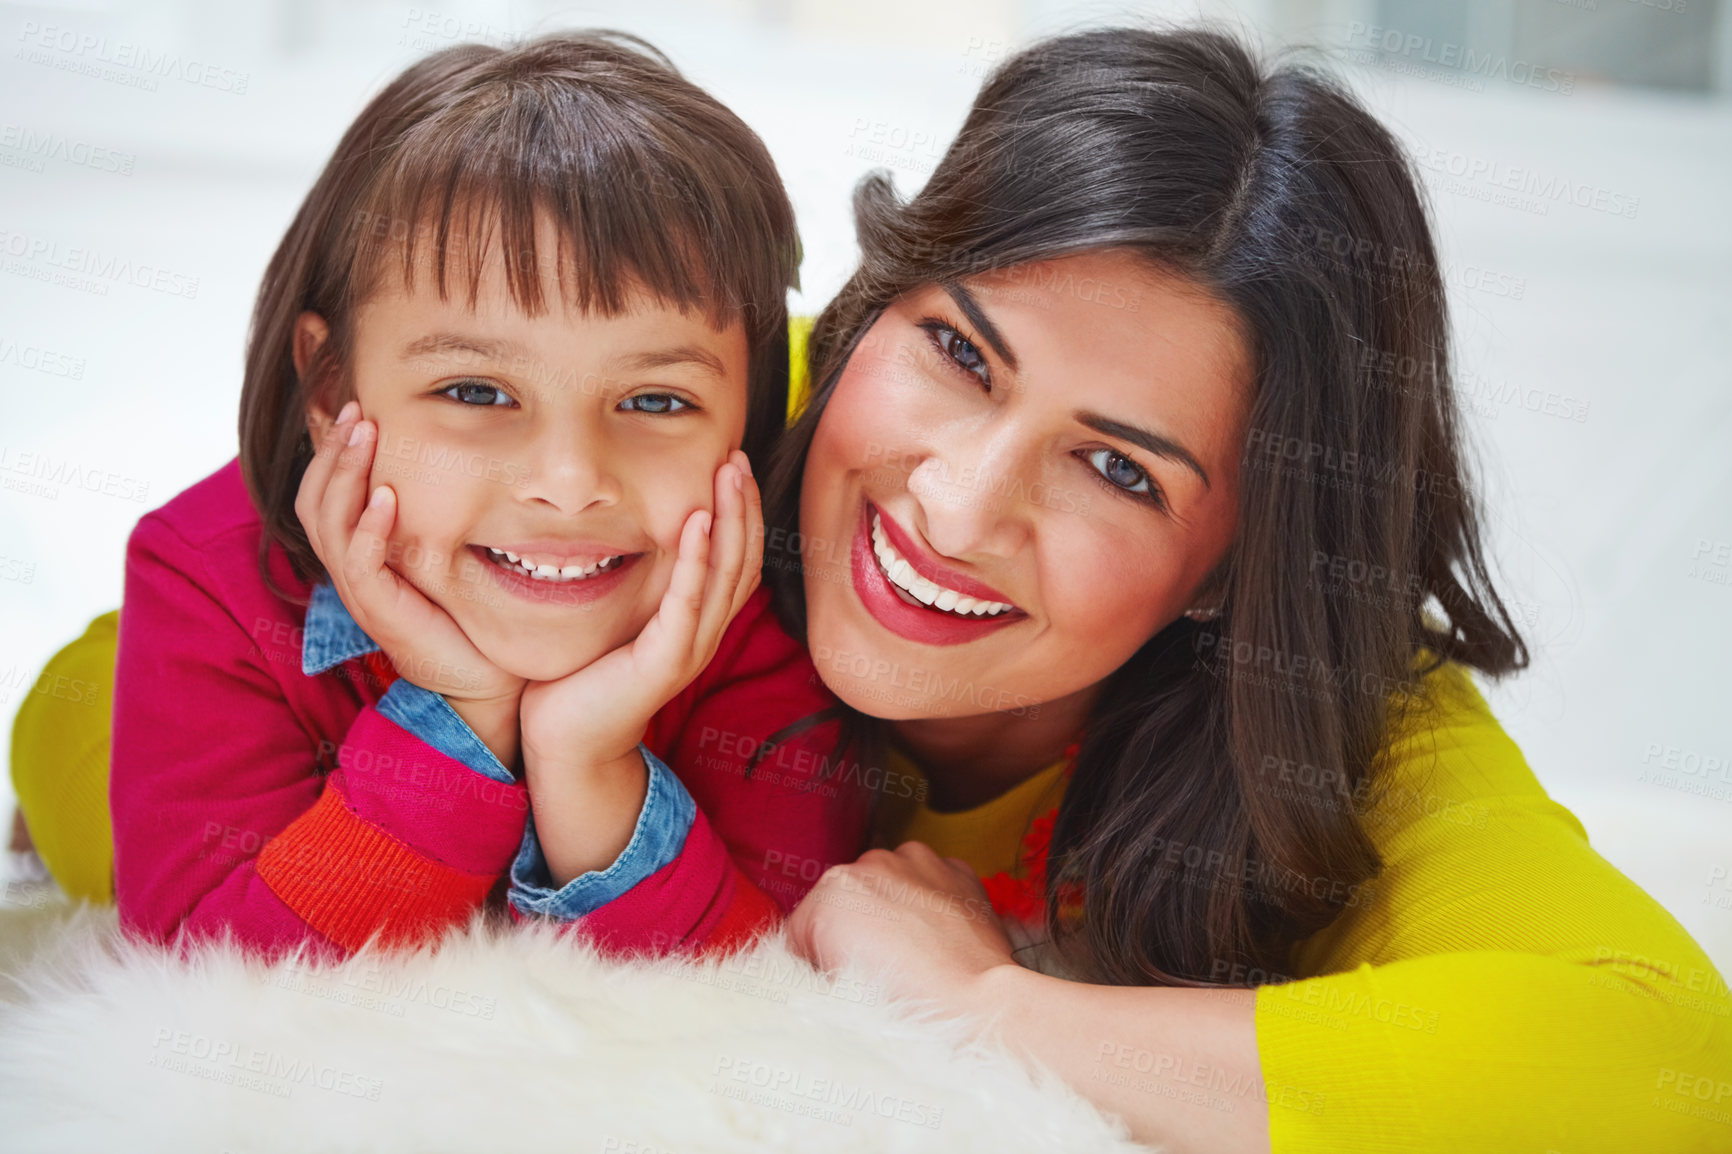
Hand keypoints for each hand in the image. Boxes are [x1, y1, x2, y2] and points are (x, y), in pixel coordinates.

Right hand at [295, 401, 525, 761]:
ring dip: (344, 474)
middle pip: (313, 500)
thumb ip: (438, 513)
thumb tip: (459, 458)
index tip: (352, 404)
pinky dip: (368, 529)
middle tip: (354, 406)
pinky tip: (384, 498)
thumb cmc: (470, 616)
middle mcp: (353, 570)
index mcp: (362, 554)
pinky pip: (360, 565)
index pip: (325, 493)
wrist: (485, 679)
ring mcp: (363, 593)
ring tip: (363, 433)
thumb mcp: (448, 553)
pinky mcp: (383, 614)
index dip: (329, 450)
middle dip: (331, 449)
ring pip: (328, 523)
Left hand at [518, 450, 762, 772]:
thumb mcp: (617, 619)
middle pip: (743, 559)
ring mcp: (689, 649)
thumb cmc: (581, 679)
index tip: (734, 464)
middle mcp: (703, 634)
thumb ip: (634, 583)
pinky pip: (689, 602)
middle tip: (739, 456)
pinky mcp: (665, 662)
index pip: (737, 559)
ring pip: (728, 575)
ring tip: (730, 475)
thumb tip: (623, 526)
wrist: (566, 743)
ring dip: (732, 519)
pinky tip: (698, 521)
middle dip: (744, 504)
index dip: (742, 512)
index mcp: (697, 624)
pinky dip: (698, 559)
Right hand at [784, 841, 1018, 1008]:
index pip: (804, 926)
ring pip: (889, 883)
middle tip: (877, 969)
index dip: (818, 959)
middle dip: (856, 929)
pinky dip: (929, 901)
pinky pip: (928, 880)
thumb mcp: (830, 993)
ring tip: (911, 954)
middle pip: (847, 901)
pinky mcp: (955, 870)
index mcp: (832, 890)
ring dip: (892, 909)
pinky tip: (935, 936)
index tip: (838, 978)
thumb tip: (816, 961)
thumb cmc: (907, 1004)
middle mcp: (873, 864)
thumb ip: (811, 965)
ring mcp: (918, 862)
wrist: (975, 1007)